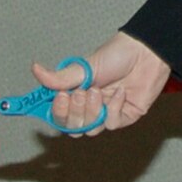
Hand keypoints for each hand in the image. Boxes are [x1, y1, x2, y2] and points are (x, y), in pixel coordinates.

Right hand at [32, 32, 171, 135]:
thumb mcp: (85, 66)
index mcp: (76, 92)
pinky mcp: (123, 116)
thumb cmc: (117, 55)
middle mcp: (89, 105)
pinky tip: (120, 93)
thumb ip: (61, 77)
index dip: (56, 111)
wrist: (146, 53)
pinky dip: (113, 108)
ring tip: (97, 91)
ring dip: (91, 111)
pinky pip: (111, 123)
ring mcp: (106, 112)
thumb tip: (36, 70)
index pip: (58, 113)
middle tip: (78, 93)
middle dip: (74, 113)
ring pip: (90, 129)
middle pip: (72, 127)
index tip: (59, 99)